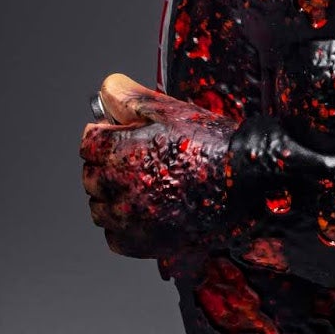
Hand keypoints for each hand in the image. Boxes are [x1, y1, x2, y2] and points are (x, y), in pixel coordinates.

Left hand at [80, 73, 234, 259]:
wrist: (247, 178)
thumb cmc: (212, 142)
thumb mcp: (170, 109)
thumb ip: (129, 98)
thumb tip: (106, 90)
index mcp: (120, 152)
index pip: (87, 144)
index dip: (103, 136)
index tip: (117, 136)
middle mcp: (121, 188)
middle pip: (90, 177)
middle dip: (106, 166)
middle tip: (133, 160)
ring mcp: (133, 219)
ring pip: (100, 209)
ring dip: (112, 197)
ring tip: (139, 187)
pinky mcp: (147, 243)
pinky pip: (116, 237)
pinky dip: (123, 227)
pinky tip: (144, 213)